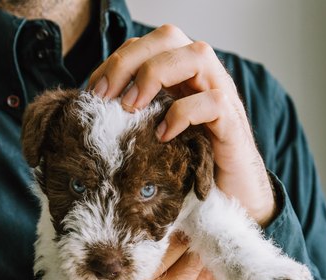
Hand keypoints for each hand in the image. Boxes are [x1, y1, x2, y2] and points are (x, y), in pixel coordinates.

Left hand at [88, 25, 276, 225]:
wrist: (232, 194)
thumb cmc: (191, 163)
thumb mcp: (157, 134)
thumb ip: (138, 114)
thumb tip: (96, 110)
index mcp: (182, 74)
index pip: (147, 45)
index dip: (116, 60)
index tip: (92, 92)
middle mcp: (204, 76)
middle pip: (169, 38)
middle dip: (129, 61)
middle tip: (104, 97)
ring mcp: (222, 95)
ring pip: (197, 55)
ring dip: (156, 75)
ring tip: (131, 108)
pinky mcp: (232, 123)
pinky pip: (213, 102)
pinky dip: (183, 114)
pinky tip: (163, 136)